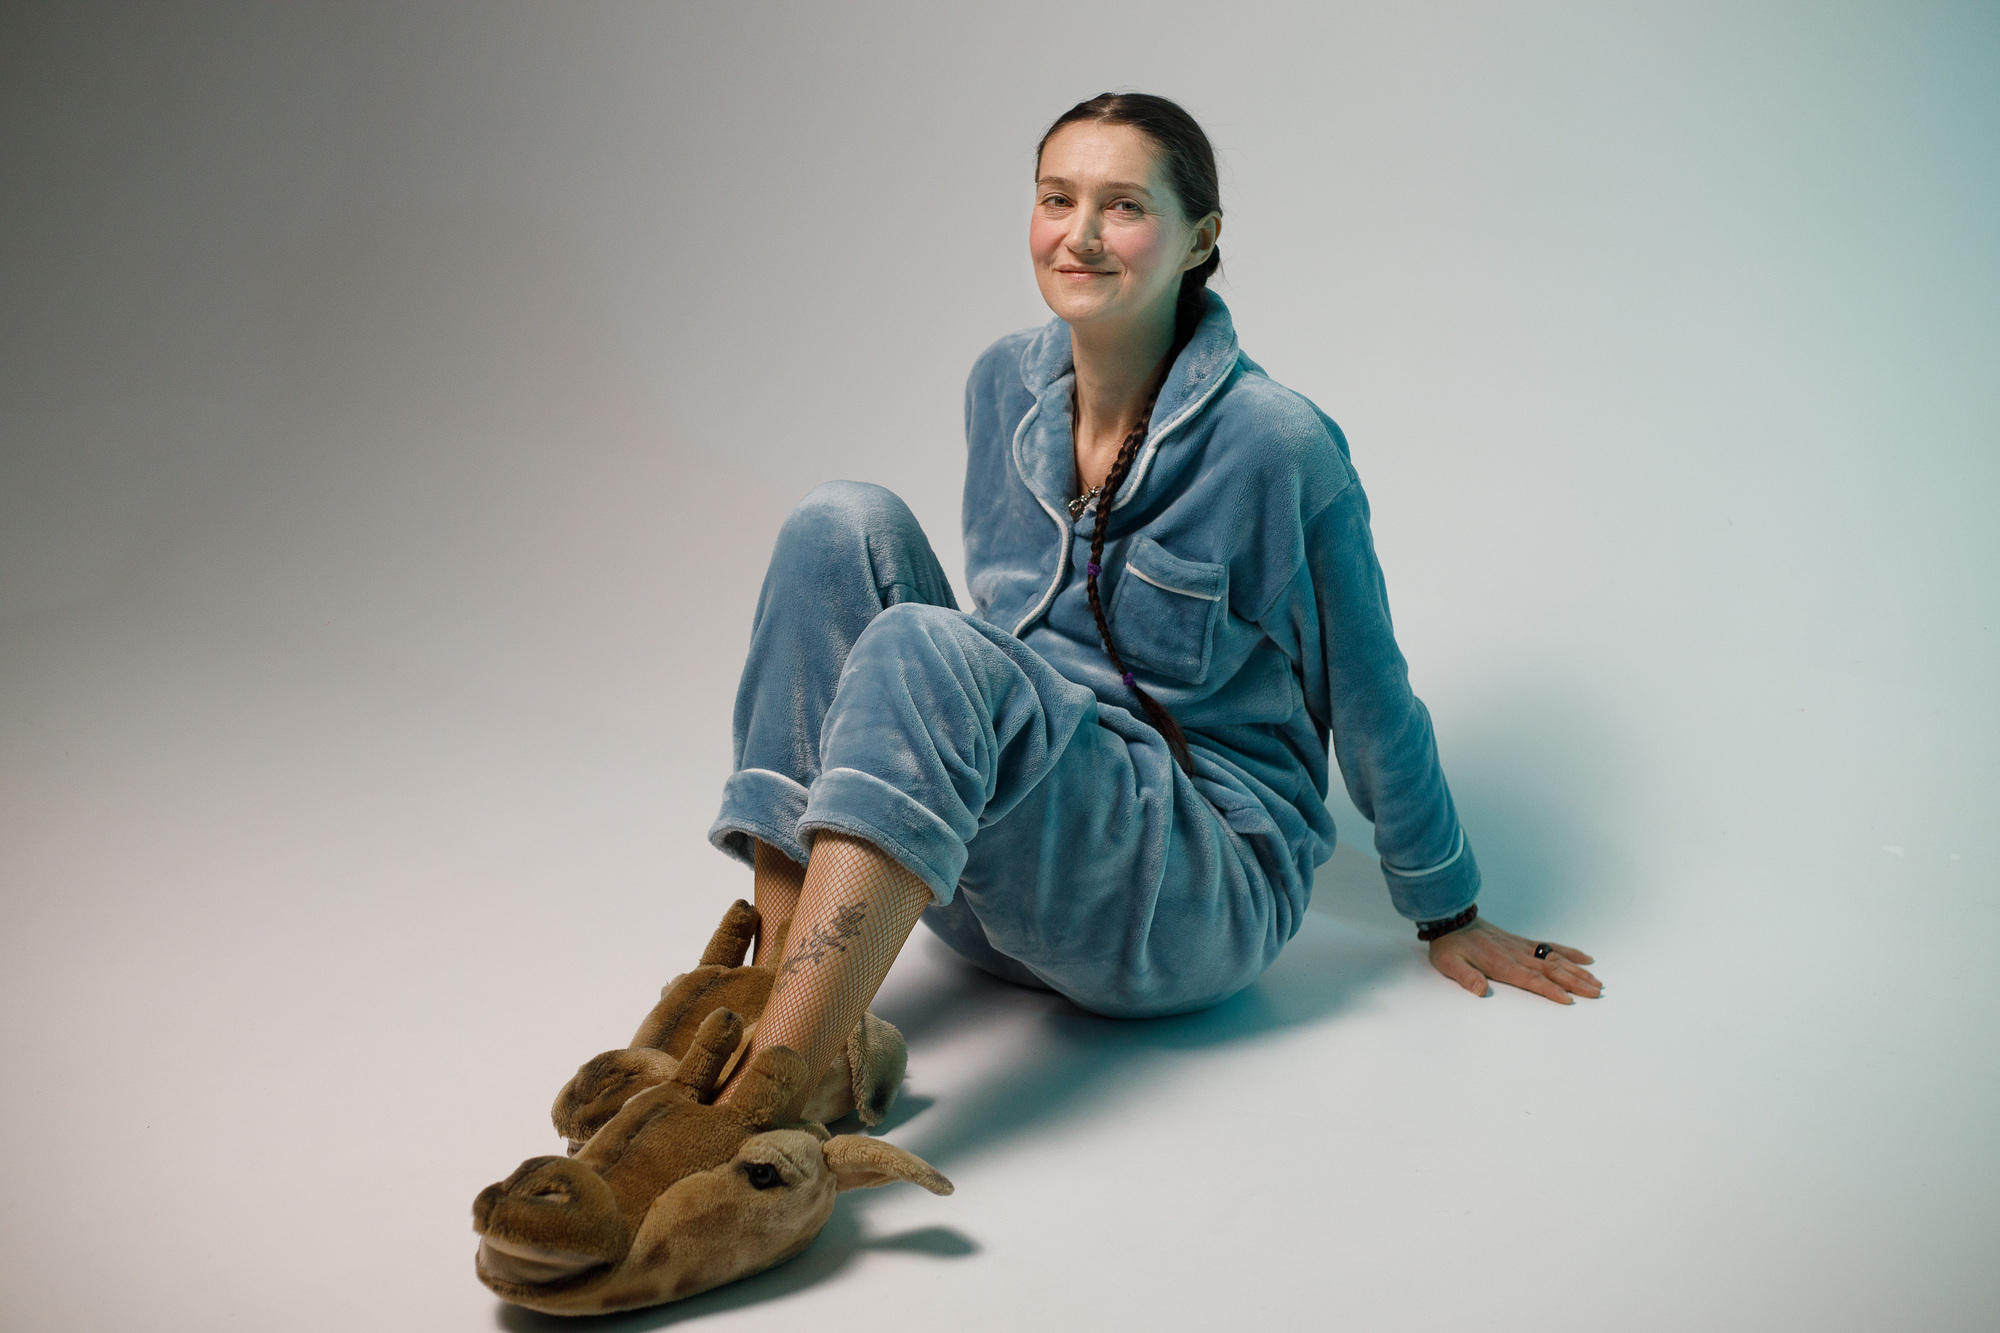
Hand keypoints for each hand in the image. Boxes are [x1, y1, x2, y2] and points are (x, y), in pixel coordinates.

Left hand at [1426, 917, 1601, 1003]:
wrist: (1451, 919)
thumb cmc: (1450, 946)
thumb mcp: (1450, 963)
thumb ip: (1466, 977)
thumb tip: (1479, 990)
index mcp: (1501, 964)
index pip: (1531, 979)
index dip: (1550, 990)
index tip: (1569, 999)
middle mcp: (1516, 955)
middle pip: (1552, 970)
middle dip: (1575, 982)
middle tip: (1596, 993)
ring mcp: (1522, 947)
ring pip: (1555, 959)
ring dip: (1577, 971)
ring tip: (1597, 981)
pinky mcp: (1522, 942)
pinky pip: (1550, 947)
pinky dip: (1568, 952)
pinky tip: (1584, 958)